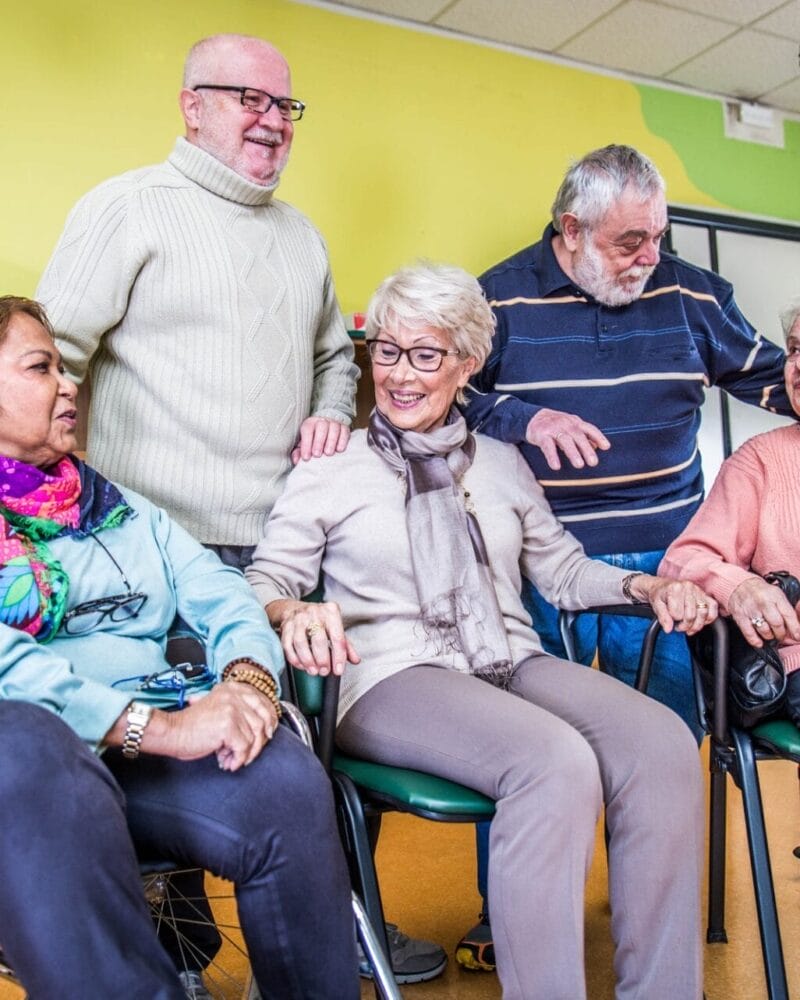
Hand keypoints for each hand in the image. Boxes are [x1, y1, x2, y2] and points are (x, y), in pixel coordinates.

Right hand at [156, 682, 277, 771]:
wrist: (172, 732)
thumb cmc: (192, 725)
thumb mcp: (218, 709)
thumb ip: (239, 711)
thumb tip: (265, 727)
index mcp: (233, 689)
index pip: (263, 702)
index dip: (269, 721)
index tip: (268, 734)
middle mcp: (234, 696)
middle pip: (262, 721)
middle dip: (259, 742)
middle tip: (249, 754)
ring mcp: (232, 709)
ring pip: (254, 737)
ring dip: (245, 754)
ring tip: (231, 759)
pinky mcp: (228, 725)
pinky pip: (243, 747)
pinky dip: (237, 759)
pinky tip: (227, 762)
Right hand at [272, 599, 359, 675]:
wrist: (295, 609)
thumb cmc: (319, 620)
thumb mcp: (335, 627)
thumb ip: (346, 644)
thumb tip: (356, 660)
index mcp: (331, 612)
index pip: (337, 637)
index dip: (338, 656)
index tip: (338, 670)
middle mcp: (315, 613)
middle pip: (319, 640)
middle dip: (322, 660)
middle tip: (324, 671)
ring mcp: (298, 618)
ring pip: (301, 643)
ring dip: (307, 661)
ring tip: (313, 671)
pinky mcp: (285, 626)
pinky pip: (287, 645)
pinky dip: (294, 658)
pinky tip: (301, 665)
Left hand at [291, 417, 349, 464]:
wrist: (328, 430)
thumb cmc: (314, 441)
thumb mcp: (304, 445)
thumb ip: (299, 452)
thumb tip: (296, 460)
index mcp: (310, 423)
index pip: (307, 430)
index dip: (306, 444)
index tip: (306, 457)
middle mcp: (322, 421)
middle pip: (321, 427)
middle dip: (319, 442)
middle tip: (317, 455)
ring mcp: (334, 423)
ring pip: (334, 428)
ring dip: (331, 441)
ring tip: (328, 453)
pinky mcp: (344, 427)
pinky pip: (345, 431)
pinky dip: (342, 440)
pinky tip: (339, 450)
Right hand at [525, 409, 609, 470]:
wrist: (534, 418)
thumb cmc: (556, 425)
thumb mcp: (571, 427)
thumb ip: (583, 436)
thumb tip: (596, 446)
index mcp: (575, 422)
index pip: (589, 428)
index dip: (598, 437)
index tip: (606, 447)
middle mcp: (566, 424)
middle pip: (578, 436)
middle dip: (586, 449)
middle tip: (593, 462)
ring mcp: (553, 429)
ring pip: (565, 440)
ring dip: (573, 453)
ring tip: (579, 465)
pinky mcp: (541, 435)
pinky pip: (547, 446)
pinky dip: (552, 456)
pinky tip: (556, 466)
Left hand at [632, 576, 717, 634]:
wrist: (662, 586)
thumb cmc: (660, 594)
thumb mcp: (656, 605)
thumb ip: (662, 617)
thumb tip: (668, 629)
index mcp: (675, 589)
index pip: (677, 613)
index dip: (673, 620)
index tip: (670, 621)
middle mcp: (688, 587)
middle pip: (691, 615)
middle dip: (685, 626)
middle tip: (679, 627)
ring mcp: (698, 590)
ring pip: (703, 613)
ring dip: (697, 625)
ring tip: (689, 627)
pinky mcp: (705, 594)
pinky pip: (713, 607)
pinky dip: (709, 617)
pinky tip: (700, 621)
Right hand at [728, 576, 799, 647]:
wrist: (740, 584)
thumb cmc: (762, 592)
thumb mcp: (778, 595)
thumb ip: (786, 609)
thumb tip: (796, 628)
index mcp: (775, 596)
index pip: (788, 614)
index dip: (795, 628)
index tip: (797, 636)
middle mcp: (763, 602)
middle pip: (777, 624)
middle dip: (781, 633)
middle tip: (781, 634)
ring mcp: (751, 609)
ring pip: (764, 630)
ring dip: (769, 636)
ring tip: (770, 634)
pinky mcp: (740, 616)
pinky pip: (749, 633)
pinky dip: (755, 640)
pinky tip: (759, 642)